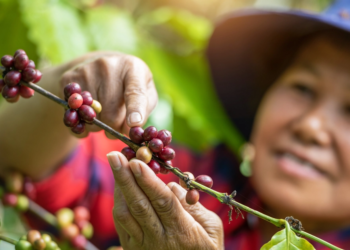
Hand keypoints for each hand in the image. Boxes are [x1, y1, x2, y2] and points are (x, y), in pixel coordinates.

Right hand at [59, 52, 156, 136]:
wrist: (102, 68)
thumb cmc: (130, 86)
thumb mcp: (146, 94)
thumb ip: (144, 112)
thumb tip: (131, 129)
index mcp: (133, 68)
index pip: (135, 92)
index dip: (135, 109)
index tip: (134, 123)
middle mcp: (108, 66)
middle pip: (111, 115)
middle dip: (116, 126)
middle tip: (118, 121)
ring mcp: (86, 71)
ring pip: (92, 119)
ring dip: (100, 125)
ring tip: (104, 111)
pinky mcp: (68, 80)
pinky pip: (75, 117)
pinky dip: (83, 124)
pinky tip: (89, 113)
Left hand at [107, 152, 223, 249]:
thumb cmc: (205, 248)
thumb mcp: (212, 227)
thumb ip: (194, 206)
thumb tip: (173, 186)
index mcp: (182, 232)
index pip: (162, 201)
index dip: (148, 180)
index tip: (137, 161)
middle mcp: (159, 239)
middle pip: (139, 205)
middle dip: (125, 177)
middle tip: (115, 155)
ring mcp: (143, 245)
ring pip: (125, 214)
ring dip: (119, 187)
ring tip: (116, 164)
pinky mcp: (132, 248)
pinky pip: (121, 223)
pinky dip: (119, 201)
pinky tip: (120, 185)